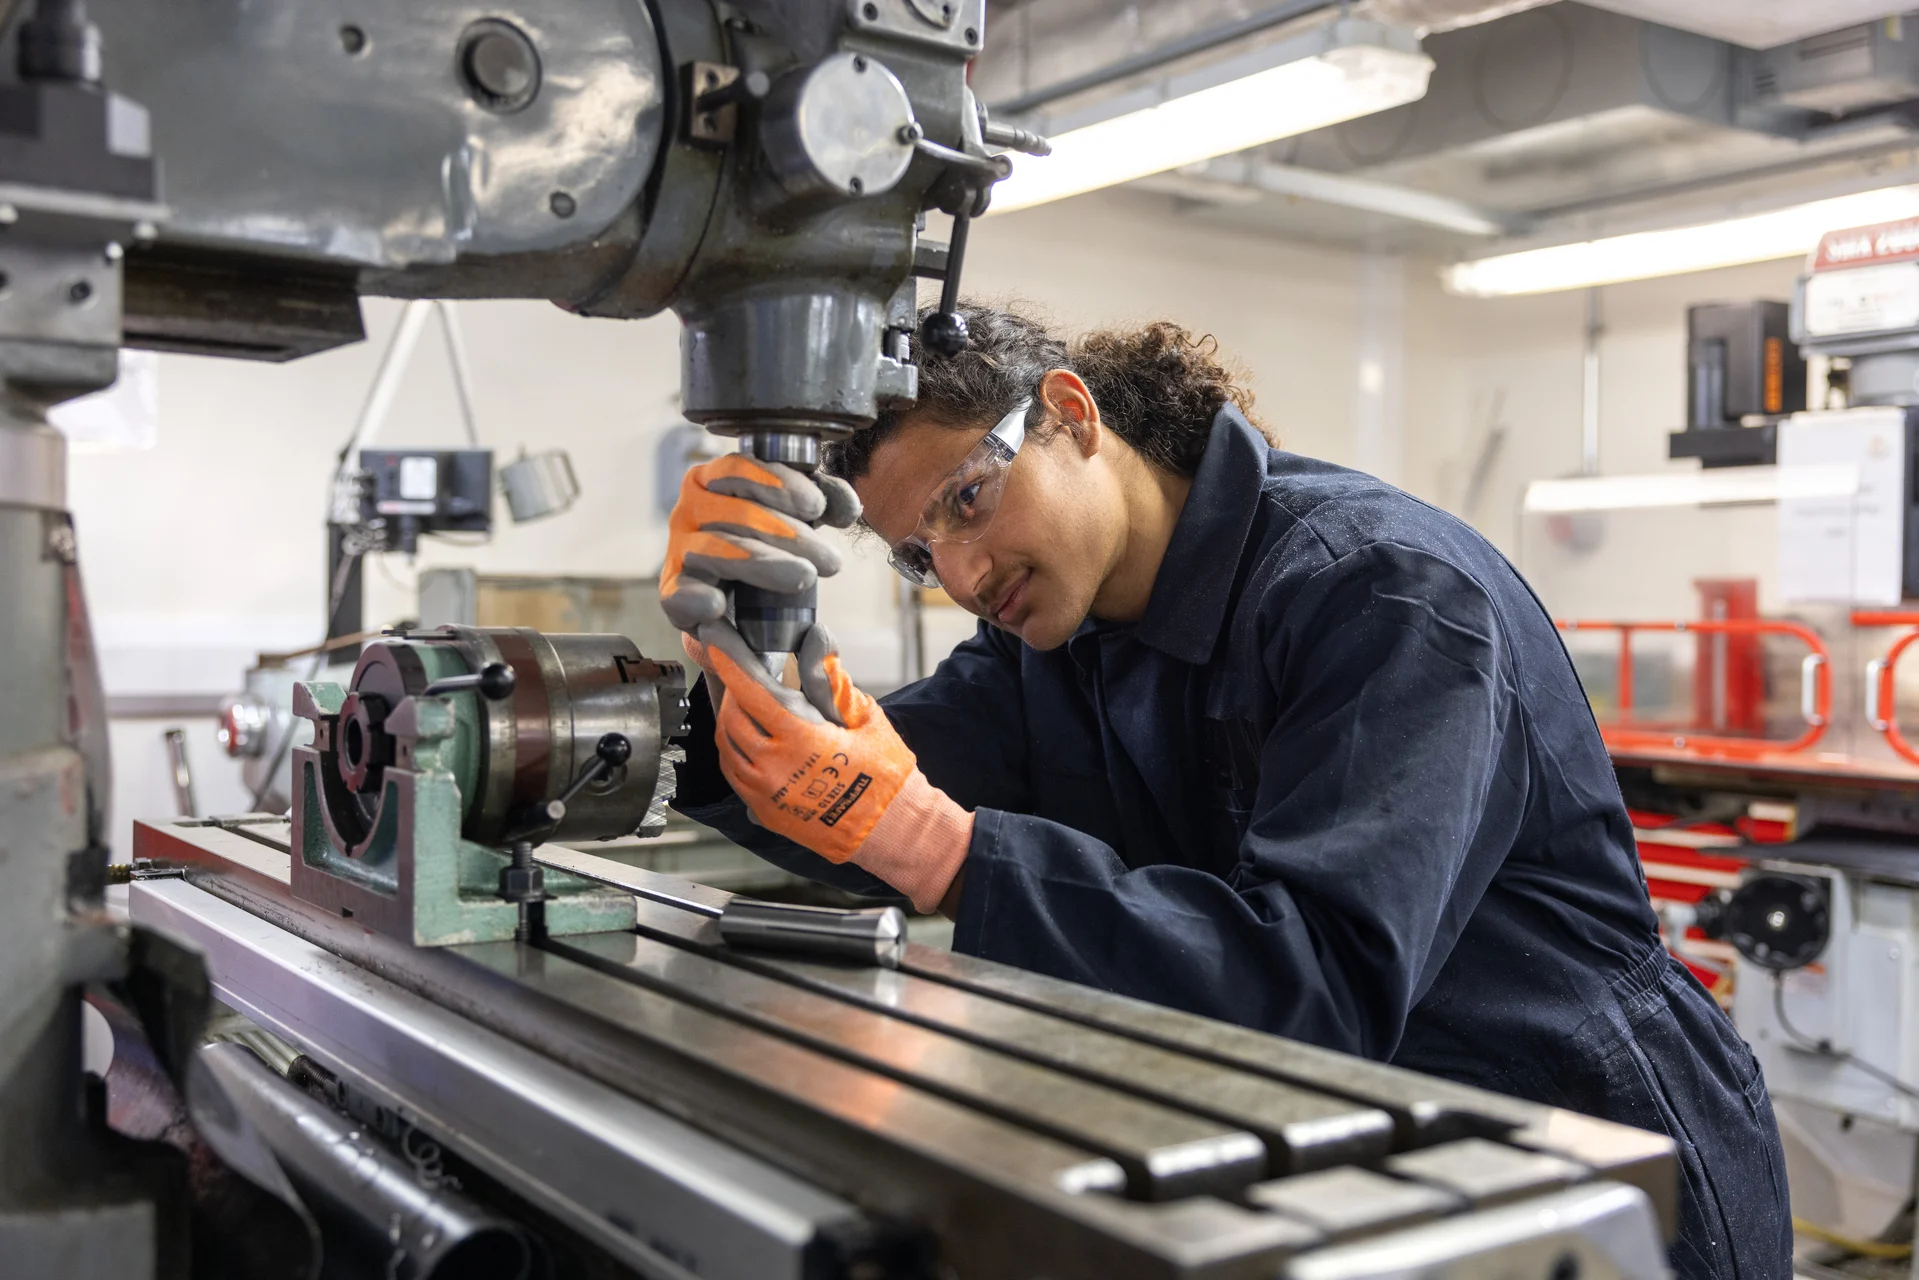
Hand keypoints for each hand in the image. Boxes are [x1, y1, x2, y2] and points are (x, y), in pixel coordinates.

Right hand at [659, 455, 859, 633]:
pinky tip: (717, 605)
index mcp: (712, 481)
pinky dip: (696, 598)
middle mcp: (689, 511)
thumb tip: (848, 506)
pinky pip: (678, 594)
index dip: (777, 484)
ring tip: (804, 577)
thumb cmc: (761, 545)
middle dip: (789, 535)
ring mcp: (678, 551)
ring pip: (715, 550)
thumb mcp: (792, 517)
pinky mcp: (673, 594)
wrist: (733, 603)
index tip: (816, 505)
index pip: (738, 470)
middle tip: (829, 560)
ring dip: (763, 563)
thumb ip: (822, 503)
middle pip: (735, 514)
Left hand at [697, 621, 974, 912]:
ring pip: (727, 748)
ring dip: (732, 722)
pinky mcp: (765, 812)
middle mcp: (776, 768)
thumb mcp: (868, 720)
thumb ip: (837, 688)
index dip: (731, 664)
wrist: (890, 830)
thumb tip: (820, 659)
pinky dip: (736, 752)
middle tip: (746, 679)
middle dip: (733, 693)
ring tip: (750, 709)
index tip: (717, 643)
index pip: (753, 693)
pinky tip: (753, 742)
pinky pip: (735, 774)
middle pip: (732, 719)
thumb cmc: (885, 776)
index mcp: (801, 740)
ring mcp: (766, 794)